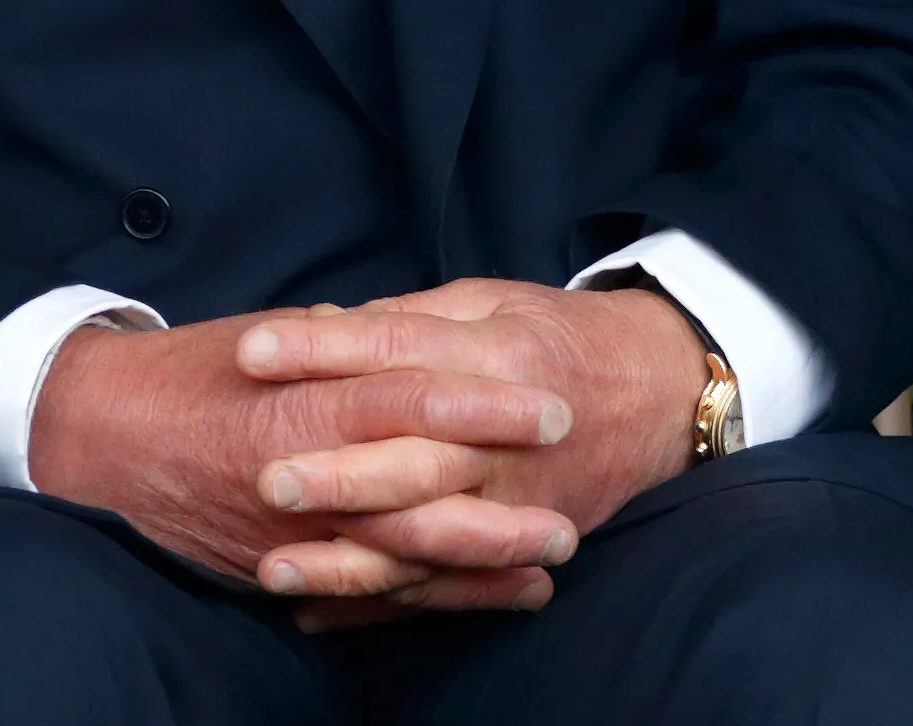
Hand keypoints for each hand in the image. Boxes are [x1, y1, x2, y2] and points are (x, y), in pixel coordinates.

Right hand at [26, 311, 577, 612]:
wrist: (99, 438)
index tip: (550, 405)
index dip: (485, 404)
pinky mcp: (280, 571)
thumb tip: (419, 330)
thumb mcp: (278, 337)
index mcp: (304, 399)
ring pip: (402, 556)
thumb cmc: (197, 373)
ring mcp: (291, 534)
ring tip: (553, 557)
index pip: (412, 399)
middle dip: (501, 498)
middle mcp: (301, 474)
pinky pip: (368, 594)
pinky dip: (432, 598)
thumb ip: (352, 342)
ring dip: (482, 561)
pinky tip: (495, 596)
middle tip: (572, 496)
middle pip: (419, 491)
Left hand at [232, 279, 708, 627]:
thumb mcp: (495, 301)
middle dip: (338, 470)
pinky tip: (314, 611)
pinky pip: (445, 584)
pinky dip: (381, 603)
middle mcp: (504, 432)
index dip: (325, 349)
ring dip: (351, 556)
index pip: (399, 347)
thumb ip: (413, 317)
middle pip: (414, 453)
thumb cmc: (561, 335)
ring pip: (426, 534)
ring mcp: (515, 497)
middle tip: (263, 477)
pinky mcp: (518, 543)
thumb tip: (325, 326)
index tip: (253, 350)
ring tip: (275, 566)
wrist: (658, 393)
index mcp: (497, 352)